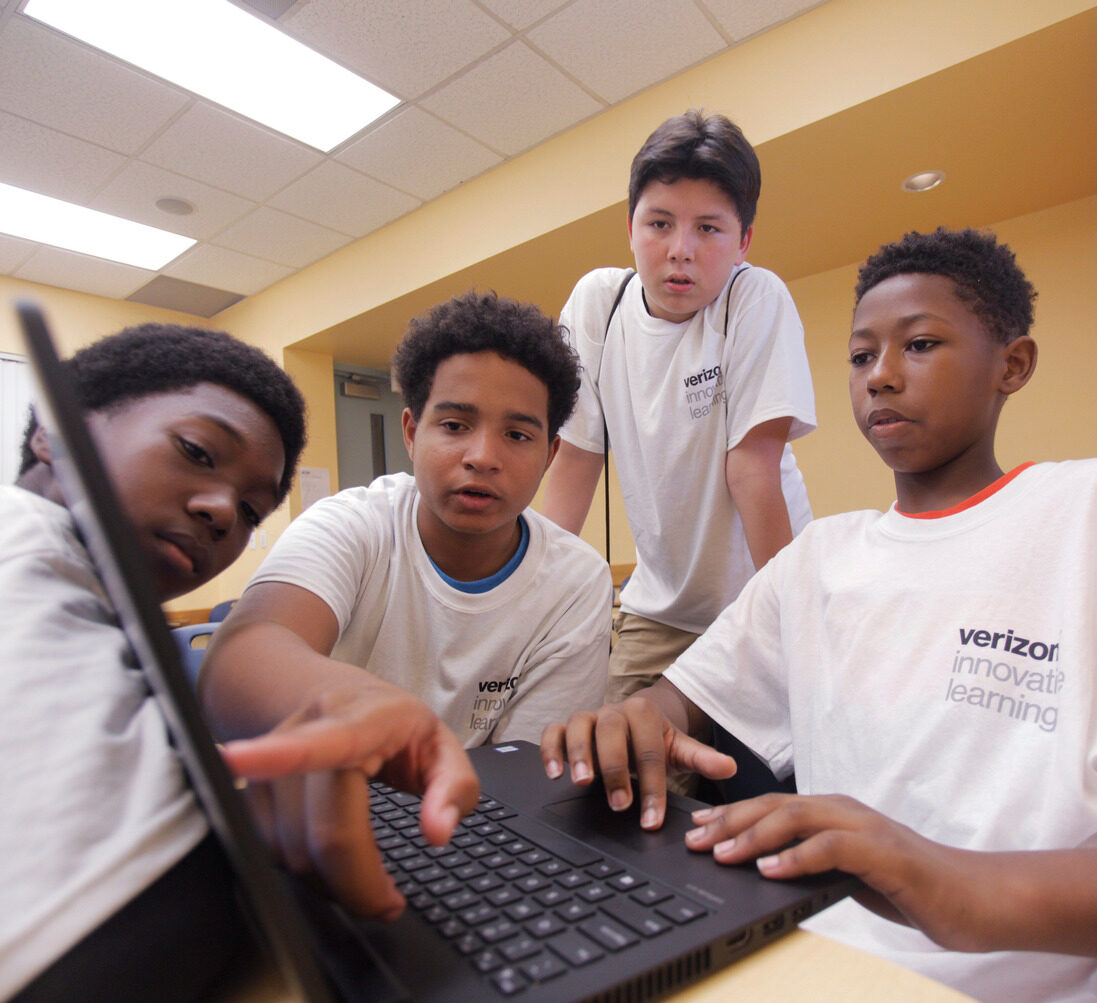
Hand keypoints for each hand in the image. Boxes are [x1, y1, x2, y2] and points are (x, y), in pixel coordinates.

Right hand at [219, 680, 478, 920]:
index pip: (324, 741)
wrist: (342, 700)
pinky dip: (303, 871)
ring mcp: (274, 759)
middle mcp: (309, 731)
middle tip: (387, 902)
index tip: (238, 758)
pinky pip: (268, 849)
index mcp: (363, 718)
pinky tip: (332, 867)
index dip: (278, 754)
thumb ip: (454, 788)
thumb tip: (438, 831)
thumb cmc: (395, 726)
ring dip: (328, 882)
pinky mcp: (254, 788)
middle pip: (321, 829)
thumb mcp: (443, 747)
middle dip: (356, 882)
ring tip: (365, 880)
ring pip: (289, 847)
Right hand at [540, 693, 735, 830]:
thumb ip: (701, 758)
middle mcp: (614, 711)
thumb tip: (730, 767)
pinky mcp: (568, 727)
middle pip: (611, 732)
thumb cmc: (656, 740)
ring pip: (578, 726)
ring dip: (579, 753)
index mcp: (645, 712)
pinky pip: (553, 731)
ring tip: (583, 783)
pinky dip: (551, 749)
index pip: (649, 749)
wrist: (637, 721)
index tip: (653, 818)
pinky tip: (554, 773)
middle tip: (621, 805)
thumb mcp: (679, 749)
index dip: (652, 785)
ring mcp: (589, 718)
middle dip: (615, 769)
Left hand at [685, 793, 998, 950]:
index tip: (697, 828)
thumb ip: (814, 865)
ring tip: (722, 853)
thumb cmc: (911, 886)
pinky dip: (798, 856)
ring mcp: (865, 828)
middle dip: (731, 822)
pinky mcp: (884, 852)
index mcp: (834, 814)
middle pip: (776, 807)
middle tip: (695, 840)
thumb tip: (767, 870)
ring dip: (755, 835)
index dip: (733, 816)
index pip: (773, 808)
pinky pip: (832, 848)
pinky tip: (771, 869)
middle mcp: (845, 811)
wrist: (973, 897)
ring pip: (798, 819)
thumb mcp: (850, 874)